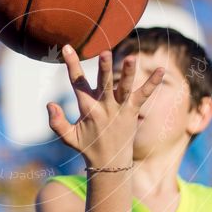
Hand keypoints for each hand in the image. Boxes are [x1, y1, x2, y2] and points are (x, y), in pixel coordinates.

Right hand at [46, 44, 164, 165]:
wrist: (110, 164)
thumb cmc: (87, 146)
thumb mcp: (68, 137)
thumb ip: (56, 122)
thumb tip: (49, 104)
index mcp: (88, 109)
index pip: (78, 83)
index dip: (72, 64)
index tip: (67, 48)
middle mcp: (105, 107)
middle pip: (104, 84)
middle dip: (104, 68)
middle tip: (105, 52)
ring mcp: (121, 109)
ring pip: (124, 88)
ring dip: (128, 73)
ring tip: (132, 58)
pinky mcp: (133, 112)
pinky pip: (144, 96)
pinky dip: (152, 83)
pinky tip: (161, 70)